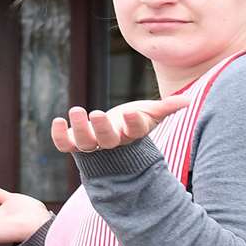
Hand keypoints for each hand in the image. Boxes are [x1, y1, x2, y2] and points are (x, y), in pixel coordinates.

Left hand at [51, 96, 189, 153]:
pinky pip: (65, 144)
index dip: (134, 123)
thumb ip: (167, 107)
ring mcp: (92, 144)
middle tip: (96, 113)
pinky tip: (56, 121)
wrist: (113, 142)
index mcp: (131, 135)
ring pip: (85, 142)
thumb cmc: (133, 123)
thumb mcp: (150, 113)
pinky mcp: (74, 143)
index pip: (135, 130)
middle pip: (107, 139)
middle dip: (102, 127)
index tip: (132, 112)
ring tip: (76, 109)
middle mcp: (111, 142)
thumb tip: (188, 100)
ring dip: (79, 128)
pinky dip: (58, 136)